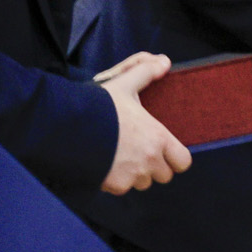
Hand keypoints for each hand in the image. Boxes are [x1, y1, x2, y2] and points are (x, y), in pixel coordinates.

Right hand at [100, 53, 191, 194]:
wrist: (68, 127)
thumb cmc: (99, 106)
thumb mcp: (124, 83)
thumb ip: (146, 72)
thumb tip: (164, 62)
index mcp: (157, 137)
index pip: (183, 161)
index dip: (176, 157)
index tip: (165, 150)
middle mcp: (149, 160)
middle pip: (164, 175)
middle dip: (155, 166)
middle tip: (140, 151)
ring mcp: (132, 176)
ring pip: (143, 183)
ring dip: (137, 174)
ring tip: (122, 156)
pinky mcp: (114, 186)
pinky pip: (123, 188)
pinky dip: (118, 180)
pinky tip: (107, 162)